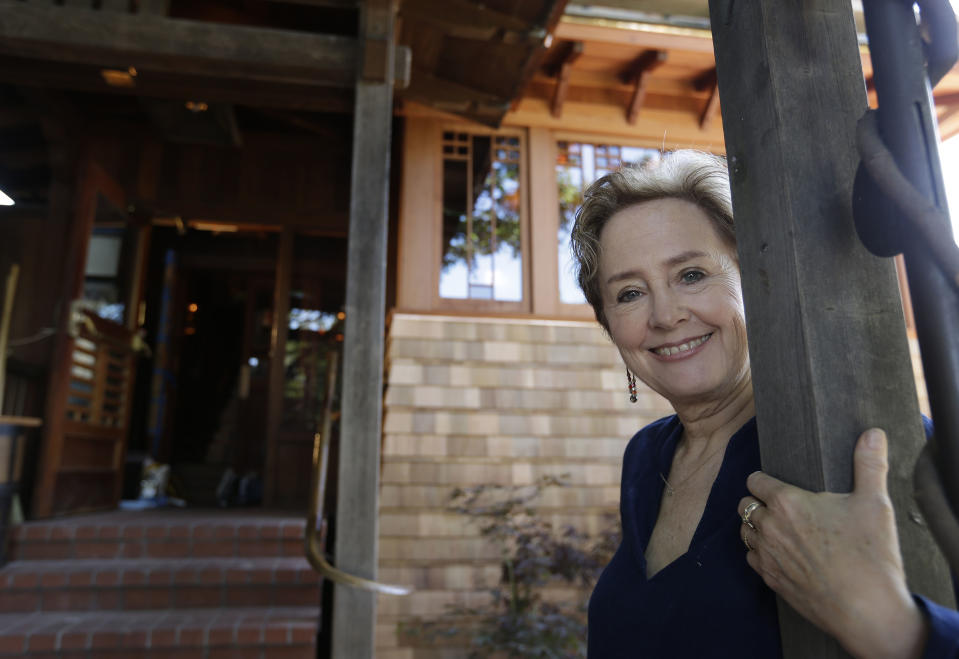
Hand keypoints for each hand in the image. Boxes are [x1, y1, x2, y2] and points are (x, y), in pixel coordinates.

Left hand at [738, 429, 927, 658]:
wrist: (868, 611)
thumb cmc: (871, 556)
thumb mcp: (874, 503)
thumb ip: (869, 464)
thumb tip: (872, 433)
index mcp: (787, 503)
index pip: (755, 480)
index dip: (764, 479)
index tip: (774, 482)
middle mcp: (769, 527)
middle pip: (745, 505)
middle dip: (757, 502)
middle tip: (779, 506)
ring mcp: (767, 555)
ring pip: (744, 532)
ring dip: (756, 528)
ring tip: (778, 529)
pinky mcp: (771, 580)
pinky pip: (751, 559)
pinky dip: (760, 554)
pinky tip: (780, 554)